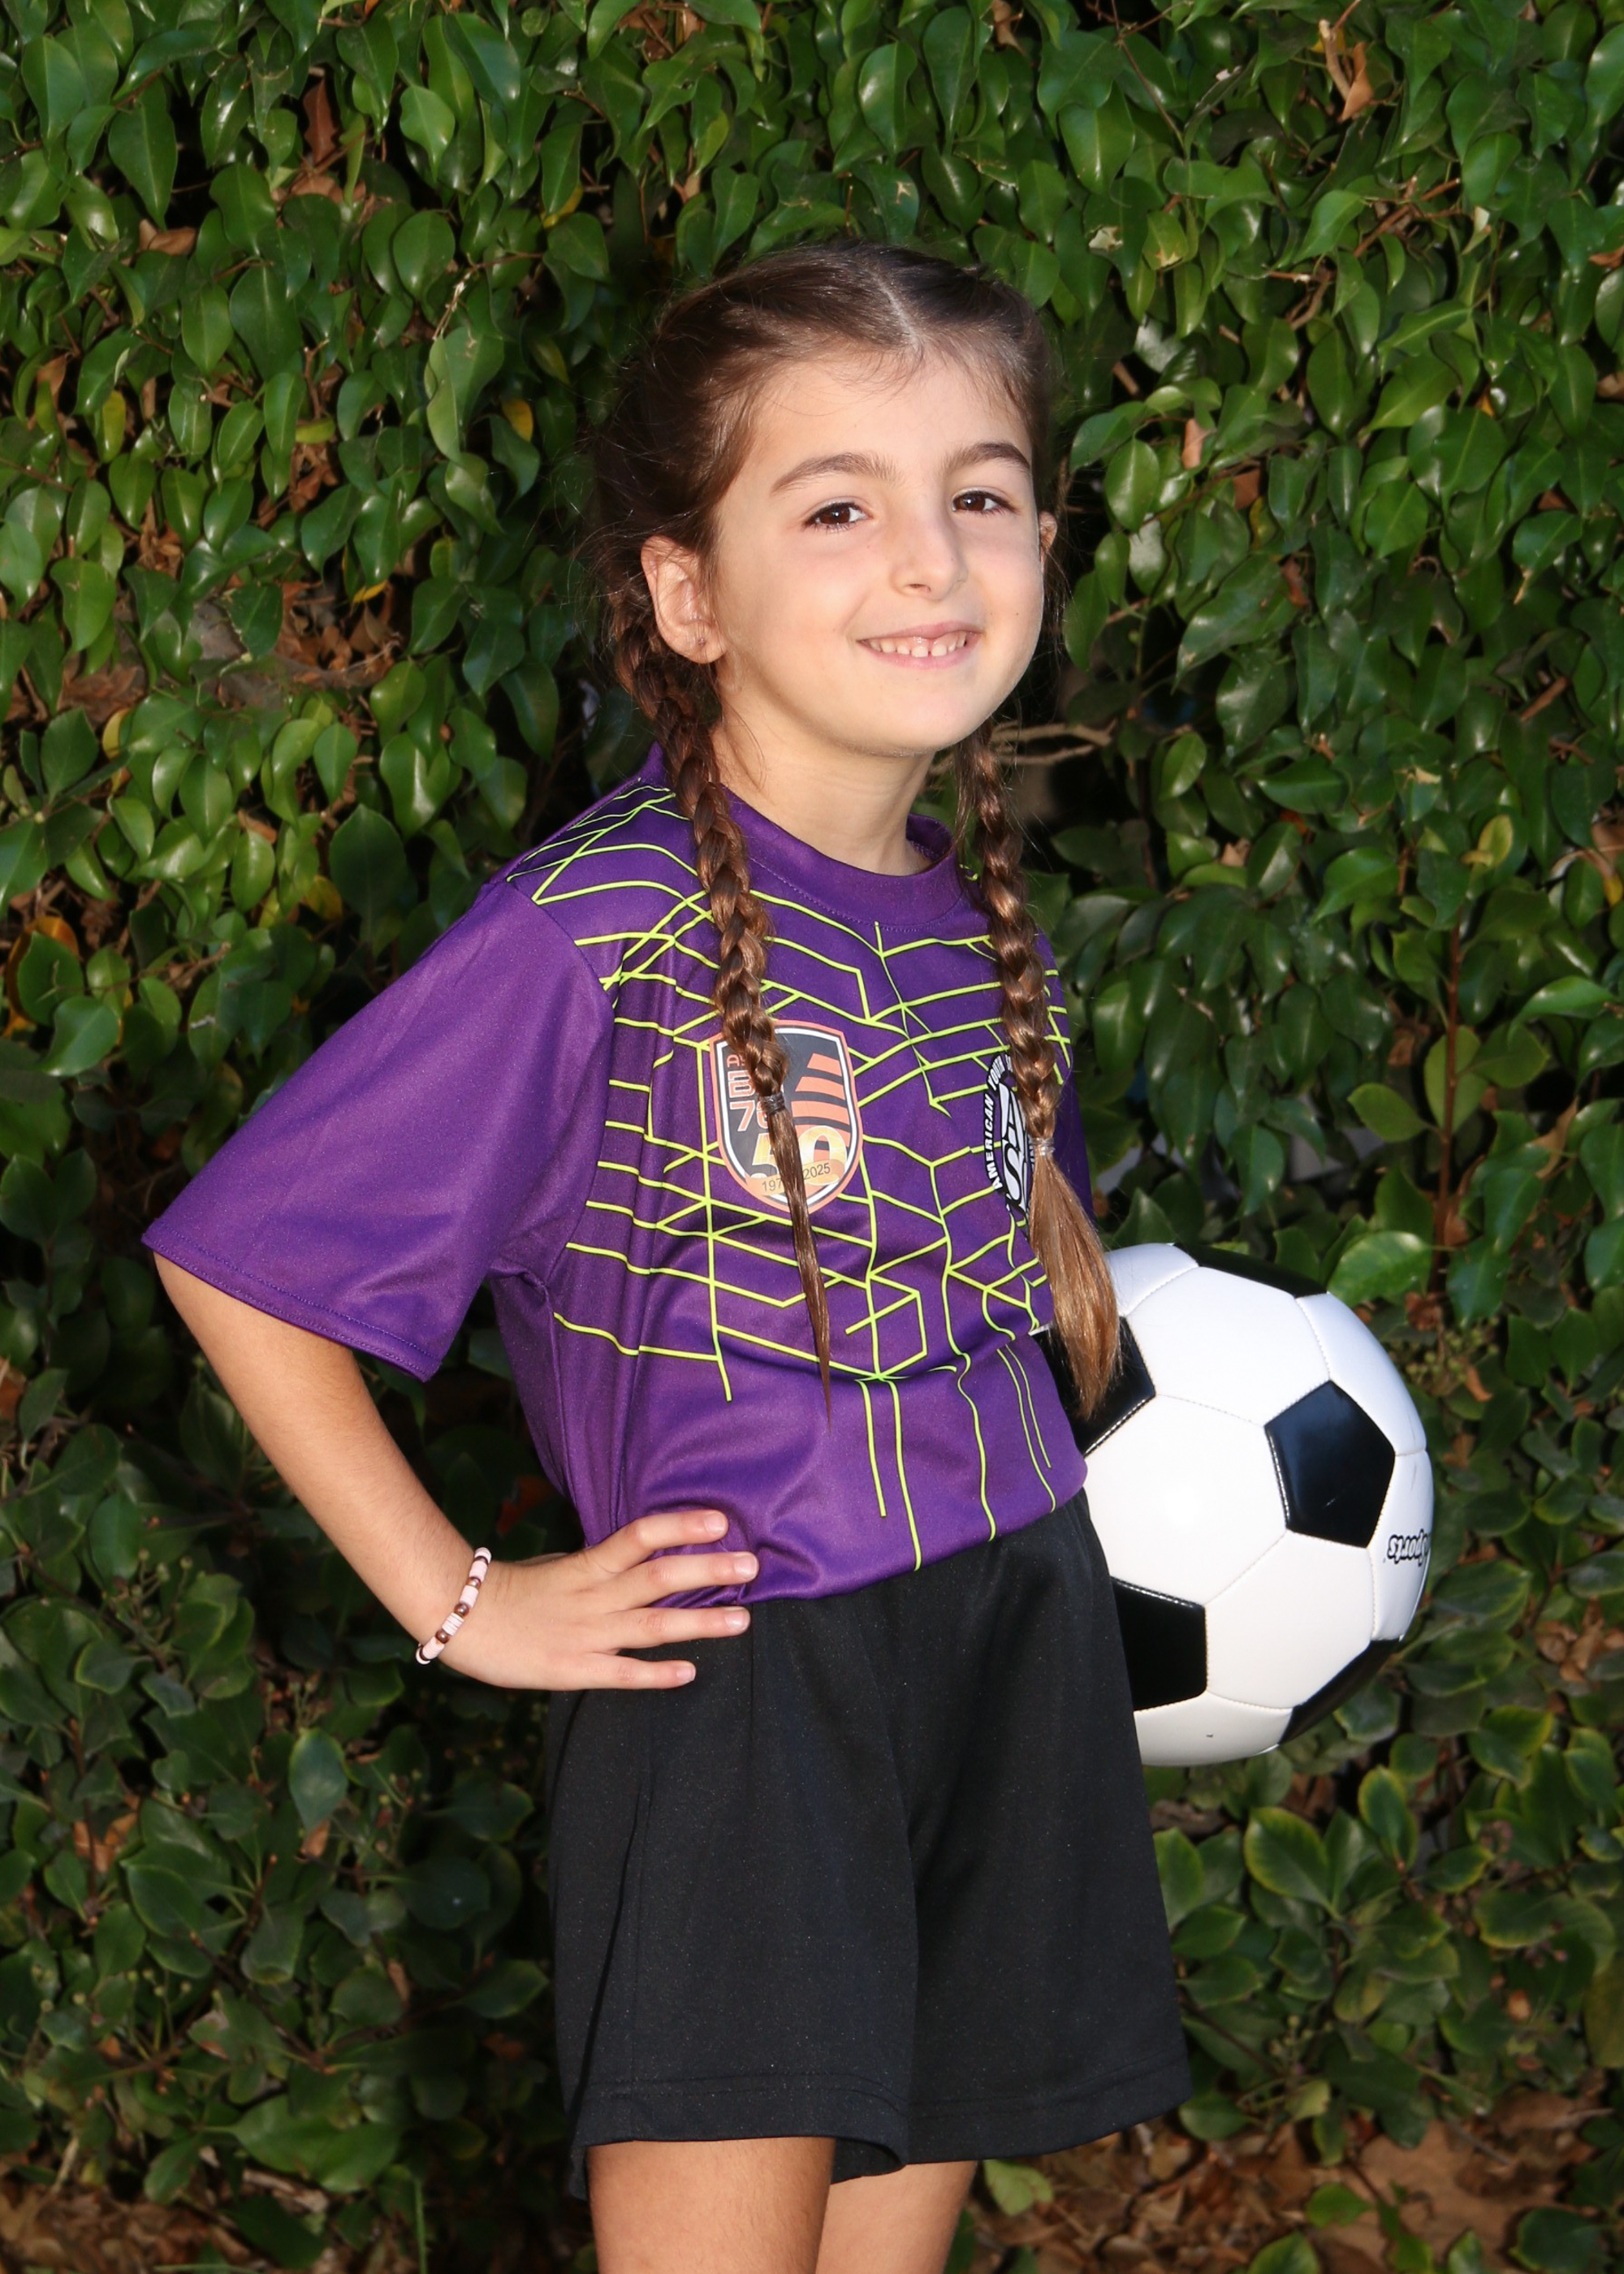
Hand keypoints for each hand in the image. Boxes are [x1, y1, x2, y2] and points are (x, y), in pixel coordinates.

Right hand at [438, 1507, 754, 1689]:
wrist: (459, 1621)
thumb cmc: (511, 1590)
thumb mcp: (558, 1565)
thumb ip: (597, 1565)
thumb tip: (636, 1556)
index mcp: (586, 1566)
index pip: (639, 1538)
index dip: (680, 1528)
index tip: (720, 1522)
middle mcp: (593, 1597)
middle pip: (657, 1578)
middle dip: (707, 1571)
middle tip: (751, 1564)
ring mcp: (586, 1635)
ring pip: (650, 1625)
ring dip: (700, 1623)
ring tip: (742, 1620)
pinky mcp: (574, 1670)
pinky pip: (622, 1673)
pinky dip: (656, 1674)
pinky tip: (691, 1672)